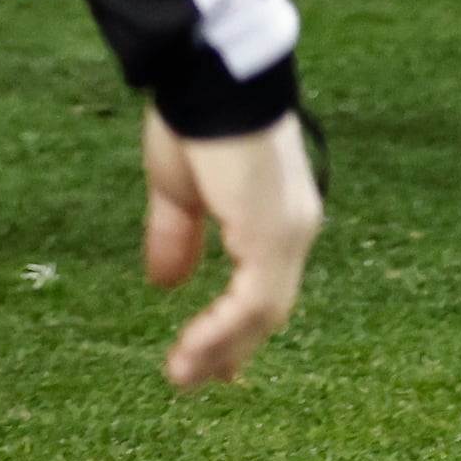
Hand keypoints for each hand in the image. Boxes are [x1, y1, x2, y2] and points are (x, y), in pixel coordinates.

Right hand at [145, 109, 322, 385]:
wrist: (208, 81)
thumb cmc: (195, 123)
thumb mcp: (179, 192)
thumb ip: (177, 237)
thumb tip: (165, 283)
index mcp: (275, 216)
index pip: (265, 285)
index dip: (236, 325)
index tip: (205, 359)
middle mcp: (294, 226)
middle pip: (269, 306)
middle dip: (229, 347)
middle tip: (194, 379)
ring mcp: (289, 230)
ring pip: (264, 311)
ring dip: (221, 348)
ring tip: (181, 376)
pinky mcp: (275, 233)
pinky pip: (254, 299)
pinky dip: (223, 331)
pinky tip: (190, 352)